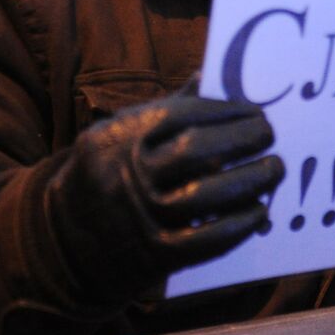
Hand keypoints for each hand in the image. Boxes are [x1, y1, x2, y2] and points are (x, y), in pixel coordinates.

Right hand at [44, 96, 282, 303]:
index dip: (224, 111)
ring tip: (273, 169)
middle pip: (198, 152)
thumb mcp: (118, 135)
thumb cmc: (105, 176)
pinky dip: (239, 224)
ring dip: (251, 181)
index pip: (181, 115)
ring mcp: (141, 217)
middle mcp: (127, 175)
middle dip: (243, 140)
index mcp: (118, 139)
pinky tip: (259, 212)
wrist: (61, 243)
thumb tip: (209, 78)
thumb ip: (164, 110)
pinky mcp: (155, 255)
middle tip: (269, 135)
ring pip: (208, 196)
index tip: (254, 110)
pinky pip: (207, 239)